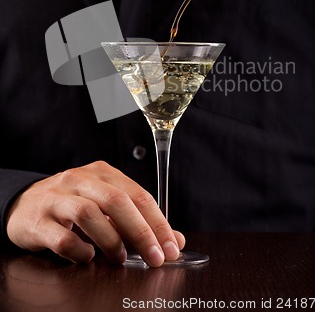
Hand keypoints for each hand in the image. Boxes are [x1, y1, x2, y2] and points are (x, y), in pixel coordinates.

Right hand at [6, 161, 184, 266]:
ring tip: (120, 258)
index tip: (171, 248)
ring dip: (111, 240)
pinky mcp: (38, 220)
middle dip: (141, 232)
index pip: (137, 194)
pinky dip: (79, 251)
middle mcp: (79, 179)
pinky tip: (87, 257)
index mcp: (101, 172)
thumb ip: (138, 220)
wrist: (23, 204)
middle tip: (155, 258)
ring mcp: (57, 198)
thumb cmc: (71, 205)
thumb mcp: (105, 206)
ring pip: (89, 214)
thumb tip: (175, 240)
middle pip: (116, 201)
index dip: (158, 223)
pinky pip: (63, 238)